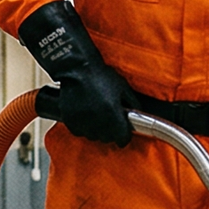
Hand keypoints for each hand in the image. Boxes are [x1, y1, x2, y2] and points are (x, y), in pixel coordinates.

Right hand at [18, 1, 134, 145]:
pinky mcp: (70, 120)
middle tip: (111, 121)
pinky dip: (84, 127)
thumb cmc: (98, 75)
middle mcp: (97, 121)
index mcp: (112, 113)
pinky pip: (80, 132)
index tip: (124, 134)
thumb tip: (137, 114)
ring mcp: (82, 122)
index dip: (125, 136)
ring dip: (97, 131)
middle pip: (108, 139)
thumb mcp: (122, 87)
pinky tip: (86, 115)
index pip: (122, 138)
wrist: (76, 69)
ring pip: (93, 136)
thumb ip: (132, 103)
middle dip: (112, 132)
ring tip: (97, 116)